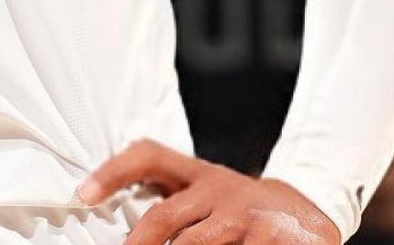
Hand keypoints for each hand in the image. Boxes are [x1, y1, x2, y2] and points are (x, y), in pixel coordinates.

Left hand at [75, 140, 339, 244]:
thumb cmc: (242, 210)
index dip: (112, 171)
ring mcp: (246, 215)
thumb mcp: (208, 197)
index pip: (148, 156)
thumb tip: (126, 231)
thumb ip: (173, 207)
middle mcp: (218, 189)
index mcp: (198, 175)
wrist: (311, 209)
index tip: (82, 194)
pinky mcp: (274, 238)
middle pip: (163, 217)